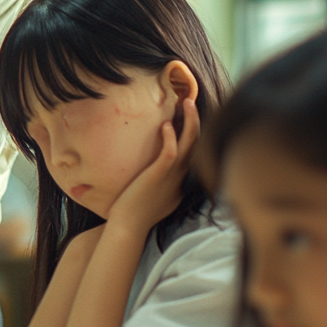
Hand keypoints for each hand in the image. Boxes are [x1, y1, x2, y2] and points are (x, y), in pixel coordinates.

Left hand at [108, 98, 199, 233]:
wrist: (129, 226)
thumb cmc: (138, 211)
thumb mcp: (158, 195)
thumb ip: (163, 181)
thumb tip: (160, 170)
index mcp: (181, 178)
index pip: (194, 150)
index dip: (195, 131)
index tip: (190, 113)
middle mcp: (180, 175)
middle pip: (196, 143)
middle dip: (196, 121)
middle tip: (191, 100)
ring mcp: (171, 175)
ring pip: (188, 144)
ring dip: (190, 122)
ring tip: (186, 102)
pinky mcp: (157, 175)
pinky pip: (169, 153)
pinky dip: (171, 138)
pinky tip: (167, 124)